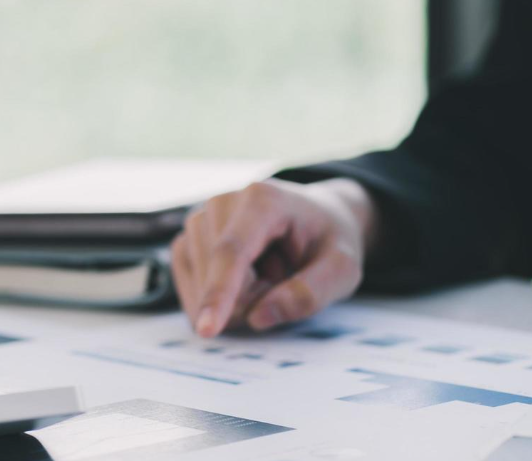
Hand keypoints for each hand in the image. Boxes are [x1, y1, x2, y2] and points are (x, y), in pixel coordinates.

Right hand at [170, 178, 377, 337]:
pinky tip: (243, 284)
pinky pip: (190, 284)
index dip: (218, 292)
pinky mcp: (188, 238)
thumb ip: (309, 293)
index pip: (231, 252)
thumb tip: (258, 318)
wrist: (317, 218)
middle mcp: (222, 202)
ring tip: (267, 276)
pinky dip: (215, 297)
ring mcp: (199, 218)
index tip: (206, 331)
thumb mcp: (343, 270)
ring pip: (200, 283)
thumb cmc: (328, 242)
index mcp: (263, 201)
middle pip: (215, 274)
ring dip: (234, 299)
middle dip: (248, 298)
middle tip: (284, 278)